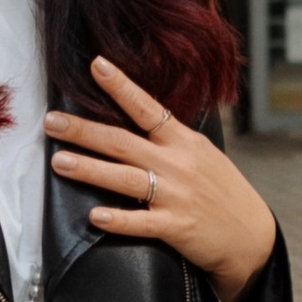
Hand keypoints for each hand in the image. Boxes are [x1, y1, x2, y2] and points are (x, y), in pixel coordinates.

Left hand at [45, 55, 276, 301]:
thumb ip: (169, 139)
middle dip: (84, 130)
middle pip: (123, 142)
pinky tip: (94, 216)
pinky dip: (118, 220)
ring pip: (125, 179)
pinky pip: (141, 222)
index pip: (147, 107)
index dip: (121, 86)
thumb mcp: (202, 154)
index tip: (96, 65)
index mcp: (183, 141)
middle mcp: (177, 164)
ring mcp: (176, 196)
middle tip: (51, 121)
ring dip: (90, 169)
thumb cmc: (222, 191)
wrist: (251, 236)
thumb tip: (134, 116)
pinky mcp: (176, 227)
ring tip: (59, 161)